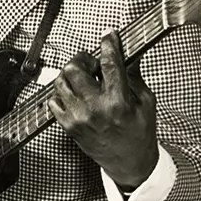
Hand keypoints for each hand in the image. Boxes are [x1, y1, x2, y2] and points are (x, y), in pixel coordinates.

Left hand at [48, 30, 158, 189]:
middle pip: (74, 69)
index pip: (109, 63)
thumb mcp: (146, 103)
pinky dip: (62, 93)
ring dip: (71, 75)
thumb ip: (134, 77)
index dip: (108, 45)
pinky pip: (54, 100)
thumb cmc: (140, 135)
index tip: (108, 35)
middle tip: (91, 63)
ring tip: (83, 78)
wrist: (130, 164)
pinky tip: (75, 95)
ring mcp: (78, 117)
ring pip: (61, 82)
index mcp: (118, 102)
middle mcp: (95, 108)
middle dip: (83, 59)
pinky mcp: (69, 126)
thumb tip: (127, 55)